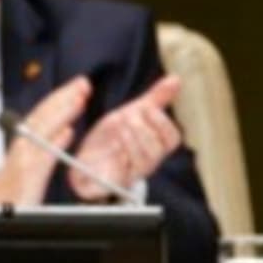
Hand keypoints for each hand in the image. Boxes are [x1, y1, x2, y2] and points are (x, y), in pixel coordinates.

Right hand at [0, 75, 91, 206]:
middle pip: (45, 114)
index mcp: (27, 138)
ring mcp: (26, 158)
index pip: (45, 111)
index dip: (62, 95)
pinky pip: (44, 156)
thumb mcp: (31, 159)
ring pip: (44, 129)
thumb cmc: (13, 186)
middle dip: (64, 96)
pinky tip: (68, 132)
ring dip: (62, 112)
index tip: (79, 84)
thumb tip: (68, 129)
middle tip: (83, 83)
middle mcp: (25, 144)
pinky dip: (55, 142)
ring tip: (79, 99)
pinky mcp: (28, 175)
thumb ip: (49, 143)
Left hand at [67, 74, 182, 202]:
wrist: (86, 160)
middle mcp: (147, 162)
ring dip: (134, 139)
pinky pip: (126, 175)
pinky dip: (122, 156)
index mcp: (154, 146)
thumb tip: (176, 79)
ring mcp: (132, 174)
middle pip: (160, 150)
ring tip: (120, 127)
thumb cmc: (113, 138)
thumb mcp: (131, 113)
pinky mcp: (115, 183)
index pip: (172, 138)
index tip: (146, 108)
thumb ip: (155, 98)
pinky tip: (115, 143)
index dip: (162, 123)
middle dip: (145, 129)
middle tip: (128, 116)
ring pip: (146, 162)